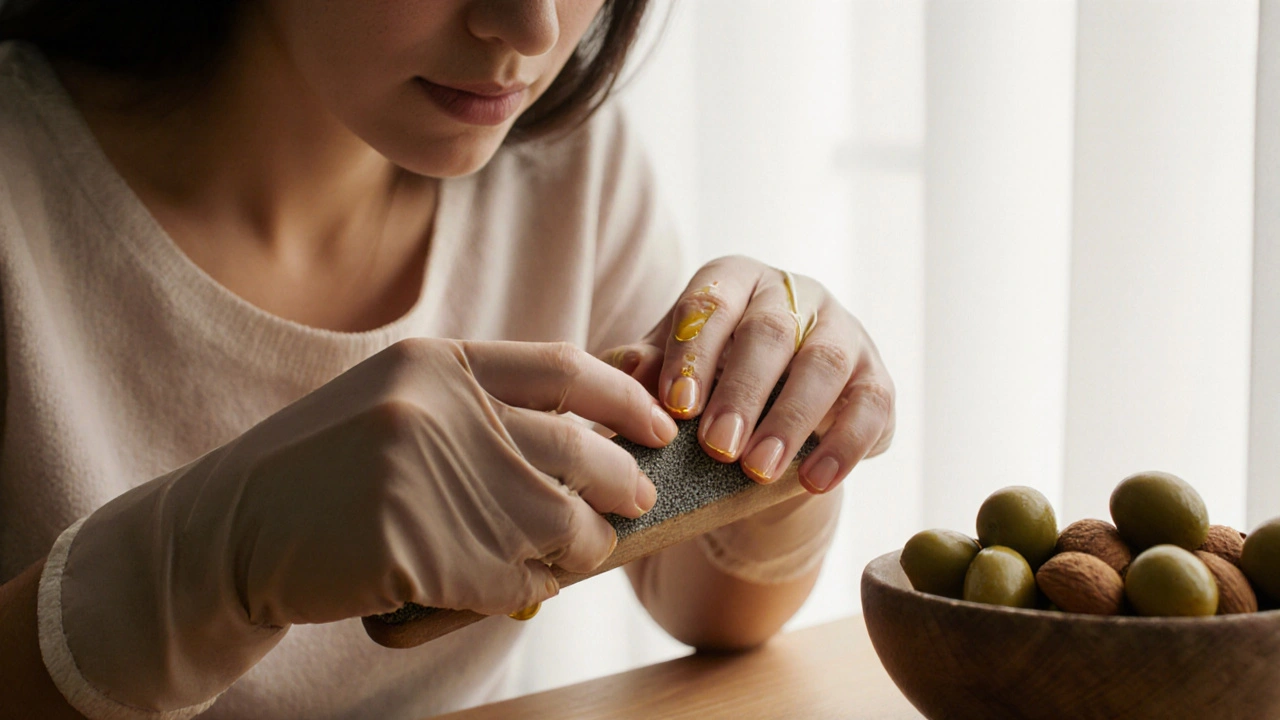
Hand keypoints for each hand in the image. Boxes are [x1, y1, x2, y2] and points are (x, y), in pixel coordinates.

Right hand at [43, 338, 675, 714]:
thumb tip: (588, 421)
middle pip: (577, 448)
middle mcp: (438, 410)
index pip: (563, 367)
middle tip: (639, 499)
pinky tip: (512, 587)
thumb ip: (481, 403)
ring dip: (580, 547)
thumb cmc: (323, 470)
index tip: (660, 424)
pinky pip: (511, 579)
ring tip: (575, 555)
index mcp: (436, 363)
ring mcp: (426, 478)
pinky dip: (526, 589)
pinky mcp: (414, 548)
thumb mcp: (397, 402)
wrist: (229, 531)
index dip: (626, 397)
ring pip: (557, 521)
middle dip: (624, 479)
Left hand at [602, 255, 893, 493]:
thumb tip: (628, 370)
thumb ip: (645, 369)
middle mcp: (793, 295)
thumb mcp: (673, 371)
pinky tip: (814, 481)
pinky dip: (845, 445)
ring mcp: (843, 332)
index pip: (712, 302)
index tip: (678, 407)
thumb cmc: (708, 381)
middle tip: (717, 447)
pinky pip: (871, 405)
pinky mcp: (876, 378)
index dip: (695, 354)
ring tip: (758, 471)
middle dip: (743, 391)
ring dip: (791, 420)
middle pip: (771, 332)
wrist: (768, 415)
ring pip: (824, 364)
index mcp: (735, 280)